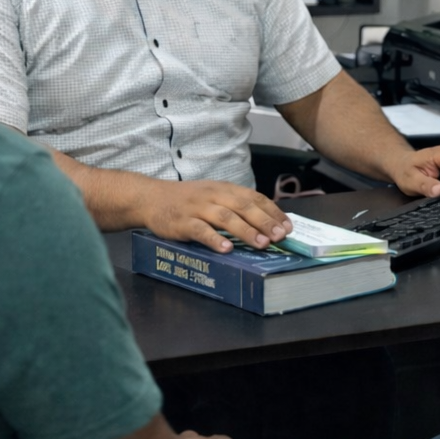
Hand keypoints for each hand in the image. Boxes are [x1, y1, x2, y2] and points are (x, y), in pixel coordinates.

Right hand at [142, 179, 292, 252]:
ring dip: (246, 231)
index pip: (254, 198)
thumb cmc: (187, 200)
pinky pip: (200, 230)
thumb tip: (265, 223)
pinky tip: (226, 249)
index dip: (273, 212)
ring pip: (225, 217)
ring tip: (262, 244)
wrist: (150, 197)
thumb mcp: (213, 196)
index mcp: (224, 189)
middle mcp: (214, 196)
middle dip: (265, 222)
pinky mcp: (182, 222)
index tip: (289, 226)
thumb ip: (235, 206)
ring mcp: (197, 208)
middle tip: (281, 236)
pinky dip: (214, 239)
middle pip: (244, 206)